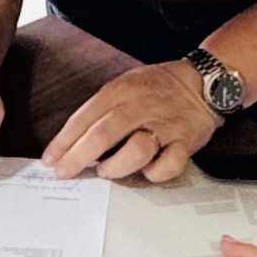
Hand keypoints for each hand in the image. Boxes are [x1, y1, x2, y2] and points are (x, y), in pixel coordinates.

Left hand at [42, 59, 218, 182]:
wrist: (205, 82)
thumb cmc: (159, 88)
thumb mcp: (126, 85)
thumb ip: (102, 110)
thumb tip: (71, 142)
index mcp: (123, 89)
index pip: (86, 117)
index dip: (64, 141)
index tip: (50, 160)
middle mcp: (142, 106)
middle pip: (104, 134)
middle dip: (78, 157)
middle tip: (65, 172)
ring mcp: (165, 124)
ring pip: (136, 150)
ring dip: (116, 166)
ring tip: (107, 171)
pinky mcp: (186, 141)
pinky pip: (168, 164)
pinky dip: (154, 173)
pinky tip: (146, 171)